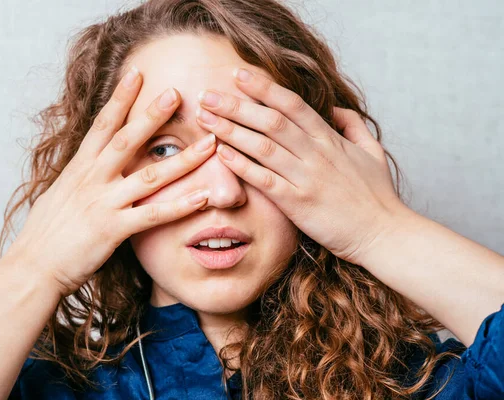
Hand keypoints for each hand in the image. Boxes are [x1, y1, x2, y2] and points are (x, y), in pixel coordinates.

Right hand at [5, 67, 216, 296]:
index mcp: (79, 168)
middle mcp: (92, 179)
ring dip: (183, 159)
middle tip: (177, 93)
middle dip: (152, 115)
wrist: (34, 266)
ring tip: (210, 144)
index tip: (136, 74)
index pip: (101, 125)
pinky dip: (180, 205)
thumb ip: (80, 175)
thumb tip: (89, 162)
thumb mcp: (60, 193)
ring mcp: (103, 203)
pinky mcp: (113, 229)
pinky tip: (203, 196)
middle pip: (126, 140)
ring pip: (149, 175)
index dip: (120, 98)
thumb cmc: (46, 232)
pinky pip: (153, 215)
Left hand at [194, 67, 407, 265]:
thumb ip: (352, 125)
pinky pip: (265, 180)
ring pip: (263, 146)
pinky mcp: (298, 204)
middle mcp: (316, 153)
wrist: (384, 234)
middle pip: (270, 120)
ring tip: (205, 119)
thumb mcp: (372, 151)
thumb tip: (335, 109)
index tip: (239, 75)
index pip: (292, 104)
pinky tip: (221, 154)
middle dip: (236, 105)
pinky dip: (242, 166)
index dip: (264, 88)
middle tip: (208, 94)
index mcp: (330, 139)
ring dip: (231, 130)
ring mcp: (306, 178)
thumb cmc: (377, 195)